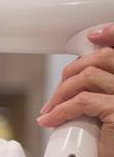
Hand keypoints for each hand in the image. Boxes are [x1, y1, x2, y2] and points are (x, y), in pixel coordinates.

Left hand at [37, 26, 113, 156]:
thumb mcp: (110, 118)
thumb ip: (104, 95)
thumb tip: (78, 80)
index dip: (112, 35)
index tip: (91, 35)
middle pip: (104, 58)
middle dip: (72, 71)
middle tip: (57, 94)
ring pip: (88, 76)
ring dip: (60, 92)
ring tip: (50, 110)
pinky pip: (81, 101)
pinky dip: (59, 110)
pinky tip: (50, 121)